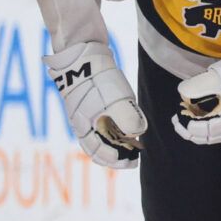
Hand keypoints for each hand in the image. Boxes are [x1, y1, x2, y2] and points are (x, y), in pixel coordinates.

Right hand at [45, 41, 145, 168]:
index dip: (118, 160)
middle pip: (98, 150)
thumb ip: (129, 119)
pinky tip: (117, 131)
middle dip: (115, 157)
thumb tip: (138, 133)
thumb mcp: (118, 100)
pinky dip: (105, 135)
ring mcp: (82, 117)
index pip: (102, 154)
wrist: (82, 59)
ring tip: (127, 147)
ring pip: (94, 140)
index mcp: (88, 129)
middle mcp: (83, 127)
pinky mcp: (84, 108)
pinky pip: (93, 129)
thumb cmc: (99, 81)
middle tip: (132, 158)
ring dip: (111, 147)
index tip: (134, 160)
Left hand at [172, 43, 220, 144]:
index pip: (199, 130)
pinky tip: (217, 125)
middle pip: (210, 136)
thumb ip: (198, 86)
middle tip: (181, 124)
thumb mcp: (218, 76)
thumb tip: (183, 93)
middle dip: (193, 132)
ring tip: (195, 125)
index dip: (185, 126)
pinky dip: (219, 131)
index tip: (176, 118)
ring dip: (205, 133)